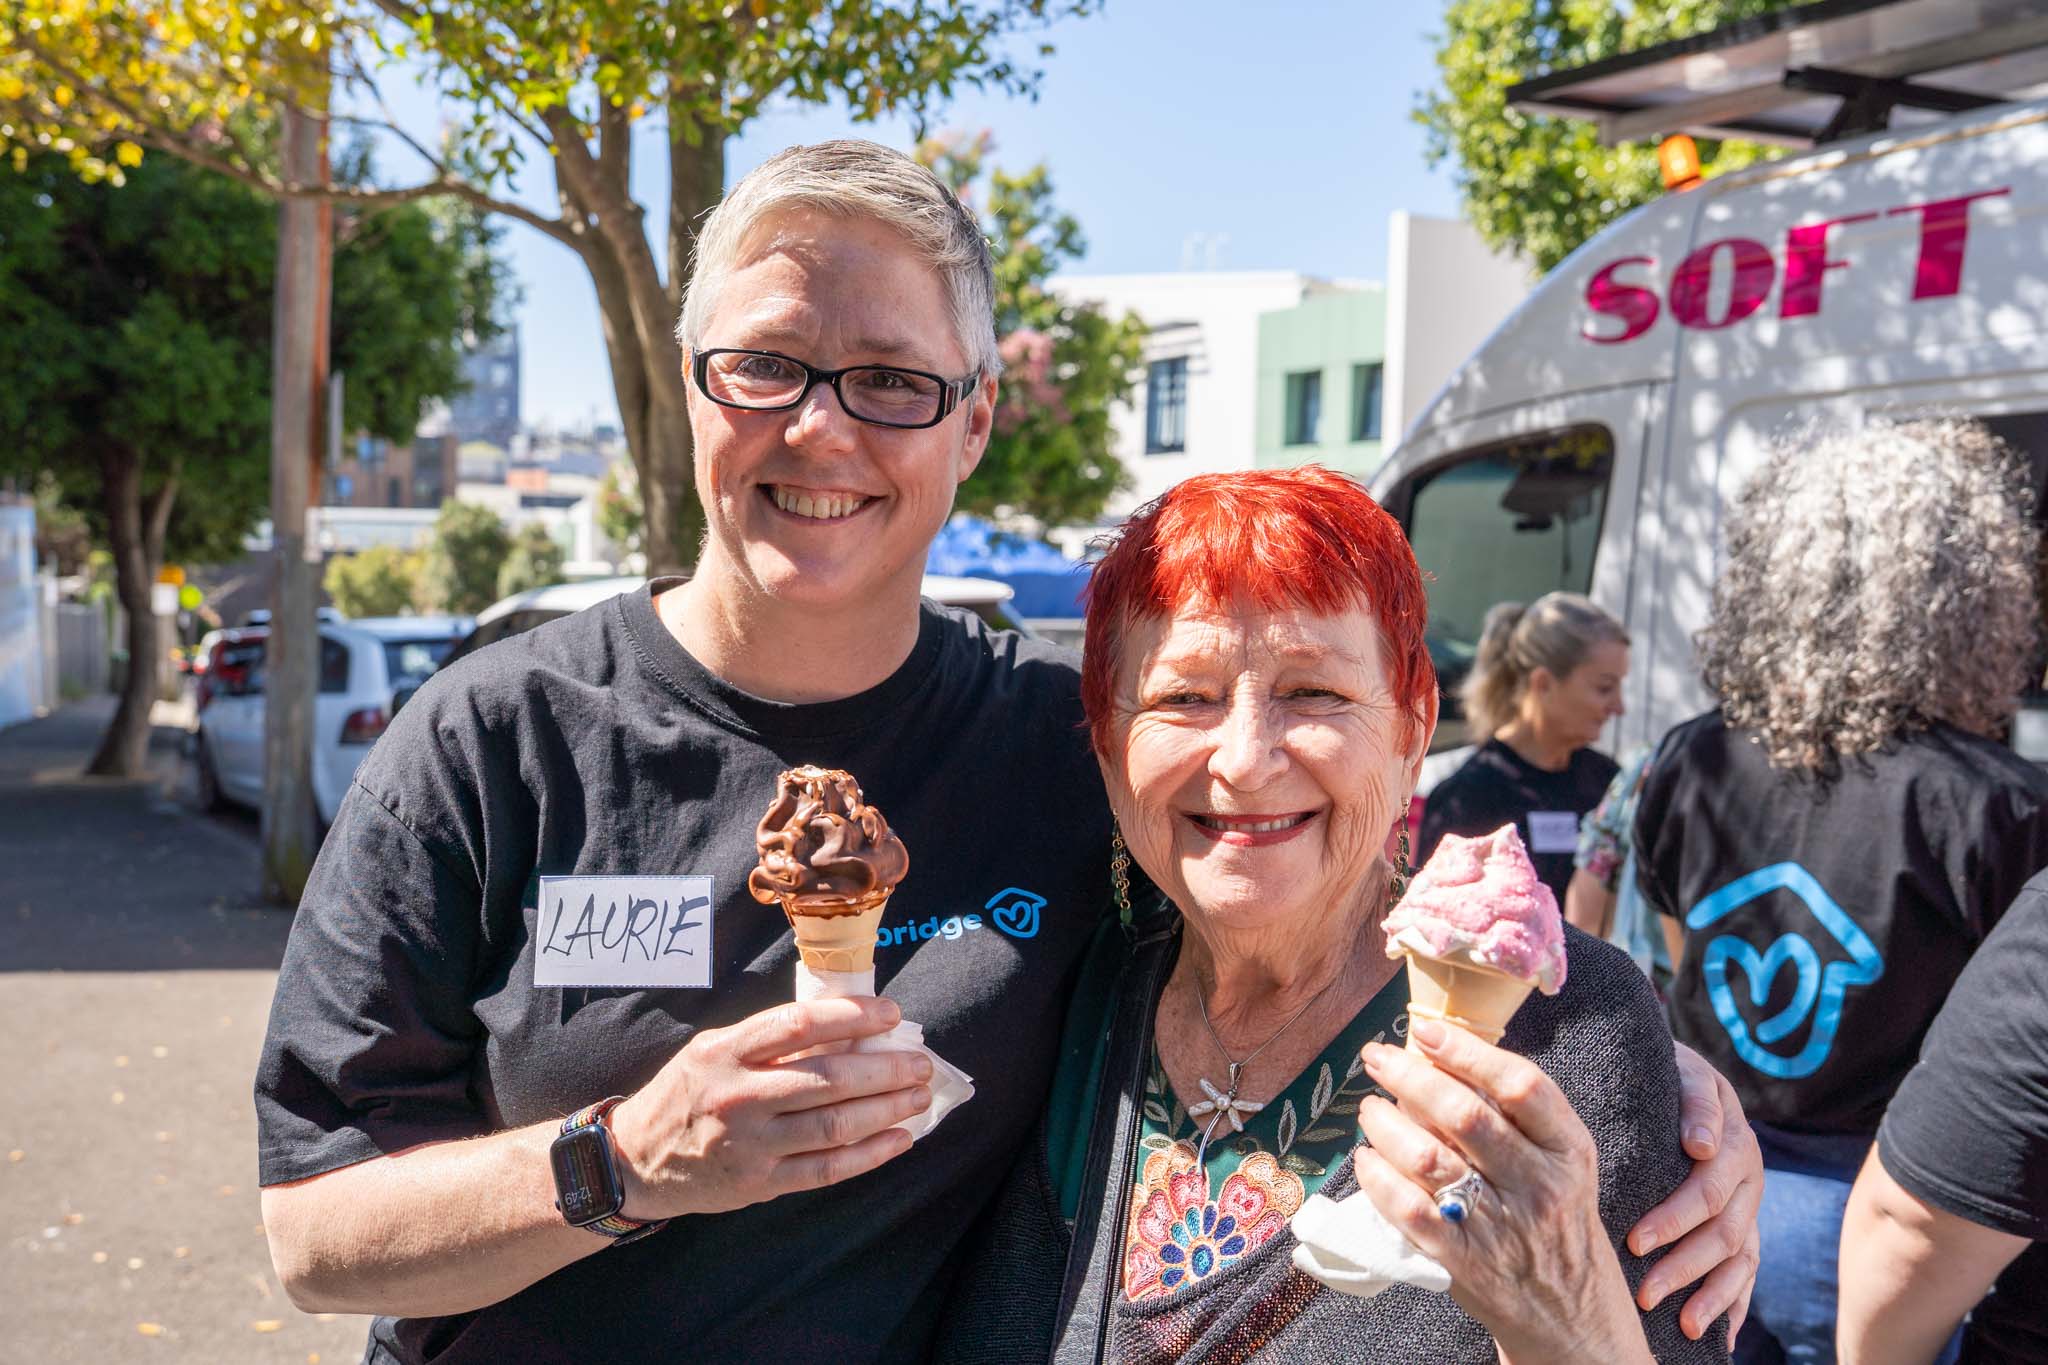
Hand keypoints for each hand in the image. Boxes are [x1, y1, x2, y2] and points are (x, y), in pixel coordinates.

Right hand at [608, 996, 931, 1218]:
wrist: (636, 1160)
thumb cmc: (687, 1093)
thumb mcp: (713, 1049)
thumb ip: (768, 1039)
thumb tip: (845, 1029)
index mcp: (726, 1052)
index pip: (799, 1025)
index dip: (852, 1017)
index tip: (891, 1013)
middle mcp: (738, 1096)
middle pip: (827, 1079)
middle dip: (884, 1070)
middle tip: (921, 1062)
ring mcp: (750, 1144)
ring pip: (833, 1126)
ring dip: (886, 1110)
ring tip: (919, 1096)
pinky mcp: (760, 1183)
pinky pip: (826, 1170)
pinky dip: (870, 1155)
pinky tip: (900, 1139)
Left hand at [1354, 1021, 1649, 1363]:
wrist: (1571, 1313)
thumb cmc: (1555, 1217)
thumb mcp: (1563, 1162)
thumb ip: (1517, 1114)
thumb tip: (1438, 1055)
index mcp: (1568, 1149)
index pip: (1521, 1086)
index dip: (1469, 1052)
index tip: (1425, 1031)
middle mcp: (1539, 1185)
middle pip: (1465, 1116)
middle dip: (1410, 1076)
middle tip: (1376, 1057)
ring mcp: (1502, 1226)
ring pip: (1428, 1159)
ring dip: (1386, 1124)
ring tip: (1370, 1109)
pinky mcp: (1464, 1262)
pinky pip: (1408, 1210)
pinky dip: (1377, 1178)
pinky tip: (1367, 1160)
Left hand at [1627, 1042, 1761, 1339]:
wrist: (1681, 1072)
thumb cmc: (1668, 1073)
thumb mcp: (1682, 1072)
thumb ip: (1694, 1101)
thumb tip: (1701, 1144)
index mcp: (1734, 1142)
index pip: (1708, 1190)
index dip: (1674, 1218)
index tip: (1635, 1241)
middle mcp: (1749, 1179)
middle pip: (1723, 1233)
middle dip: (1682, 1267)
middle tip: (1643, 1293)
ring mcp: (1750, 1207)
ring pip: (1738, 1260)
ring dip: (1710, 1295)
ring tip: (1682, 1325)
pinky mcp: (1746, 1228)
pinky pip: (1747, 1273)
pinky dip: (1733, 1306)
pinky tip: (1716, 1337)